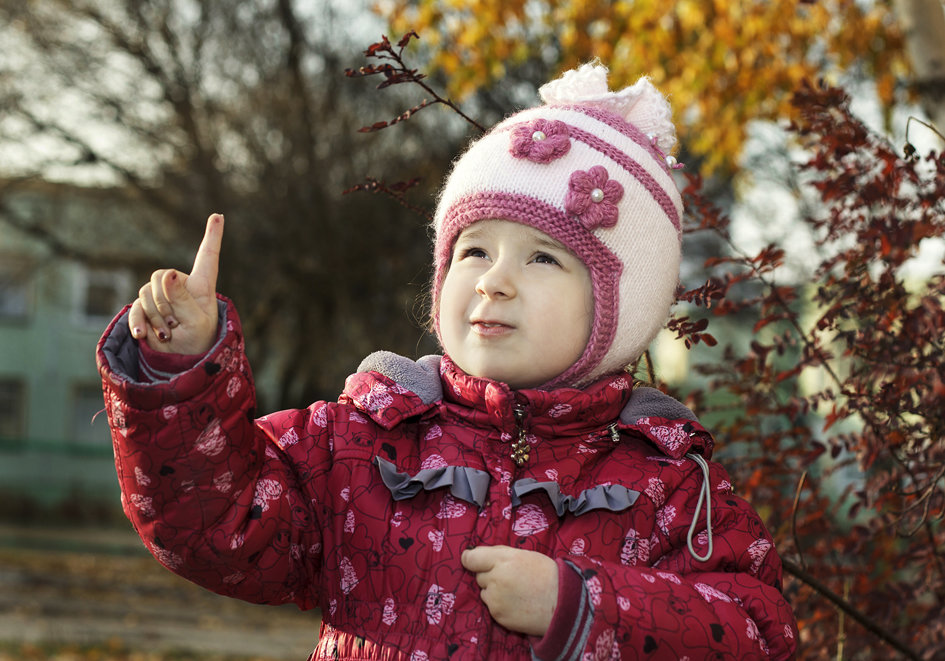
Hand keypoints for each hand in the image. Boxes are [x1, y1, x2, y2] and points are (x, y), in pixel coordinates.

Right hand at [129, 213, 223, 353]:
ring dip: (155, 317)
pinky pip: (134, 308)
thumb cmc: (197, 340)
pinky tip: (144, 335)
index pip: (208, 256)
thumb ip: (182, 299)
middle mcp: (179, 284)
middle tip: (176, 325)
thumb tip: (168, 274)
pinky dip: (138, 322)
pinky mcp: (144, 307)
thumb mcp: (195, 322)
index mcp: (201, 285)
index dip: (213, 235)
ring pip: (145, 293)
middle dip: (164, 303)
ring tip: (169, 333)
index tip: (219, 215)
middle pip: (161, 276)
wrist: (179, 358)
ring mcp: (160, 295)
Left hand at [461, 545, 557, 636]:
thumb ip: (500, 554)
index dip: (470, 559)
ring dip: (494, 592)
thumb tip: (479, 556)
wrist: (562, 603)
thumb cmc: (546, 575)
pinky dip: (500, 605)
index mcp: (503, 560)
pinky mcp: (498, 616)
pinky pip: (491, 607)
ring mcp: (495, 599)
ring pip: (485, 592)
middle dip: (489, 576)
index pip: (471, 559)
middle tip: (510, 578)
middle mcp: (496, 579)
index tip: (470, 560)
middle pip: (479, 576)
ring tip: (516, 592)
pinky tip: (517, 604)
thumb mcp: (523, 555)